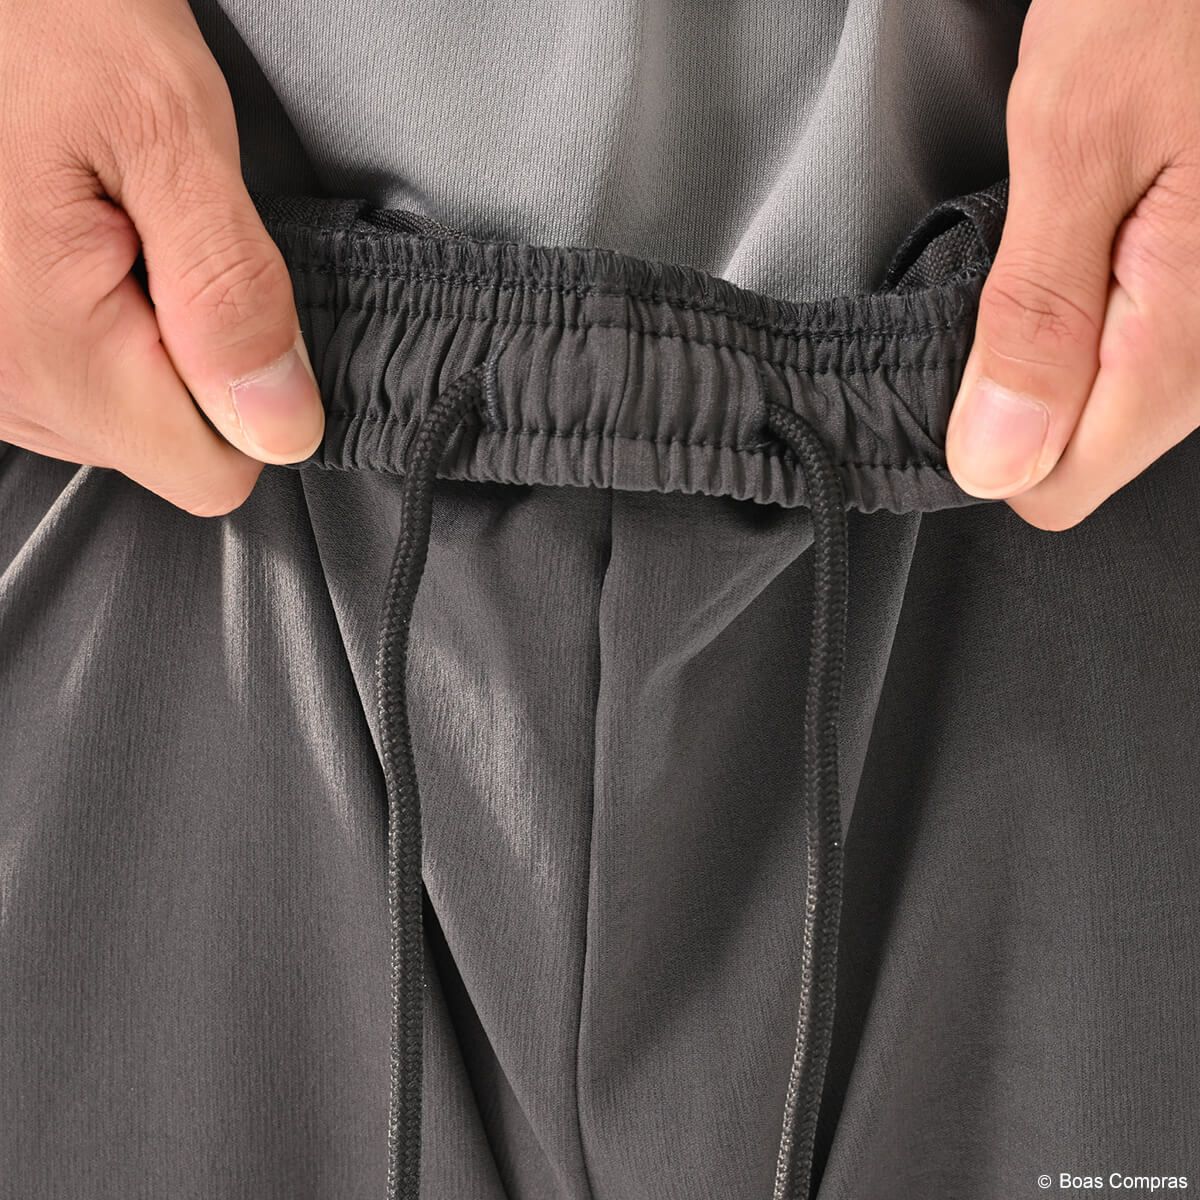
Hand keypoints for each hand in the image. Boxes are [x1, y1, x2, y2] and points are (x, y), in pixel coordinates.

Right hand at [0, 0, 322, 515]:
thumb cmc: (43, 15)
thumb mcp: (171, 131)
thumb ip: (233, 292)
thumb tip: (282, 424)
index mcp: (54, 351)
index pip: (212, 472)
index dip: (254, 398)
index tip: (232, 302)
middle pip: (164, 447)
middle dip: (194, 357)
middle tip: (159, 236)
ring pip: (118, 420)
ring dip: (141, 337)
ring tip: (106, 225)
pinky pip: (71, 385)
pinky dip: (94, 327)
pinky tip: (71, 244)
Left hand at [946, 0, 1199, 529]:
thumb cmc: (1170, 2)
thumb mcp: (1074, 143)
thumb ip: (1036, 313)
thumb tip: (996, 459)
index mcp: (1189, 334)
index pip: (1060, 485)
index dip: (993, 438)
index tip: (965, 357)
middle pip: (1090, 447)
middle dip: (1030, 382)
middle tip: (1022, 263)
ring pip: (1118, 399)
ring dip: (1067, 338)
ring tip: (1070, 227)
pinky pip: (1144, 348)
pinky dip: (1104, 308)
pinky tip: (1103, 230)